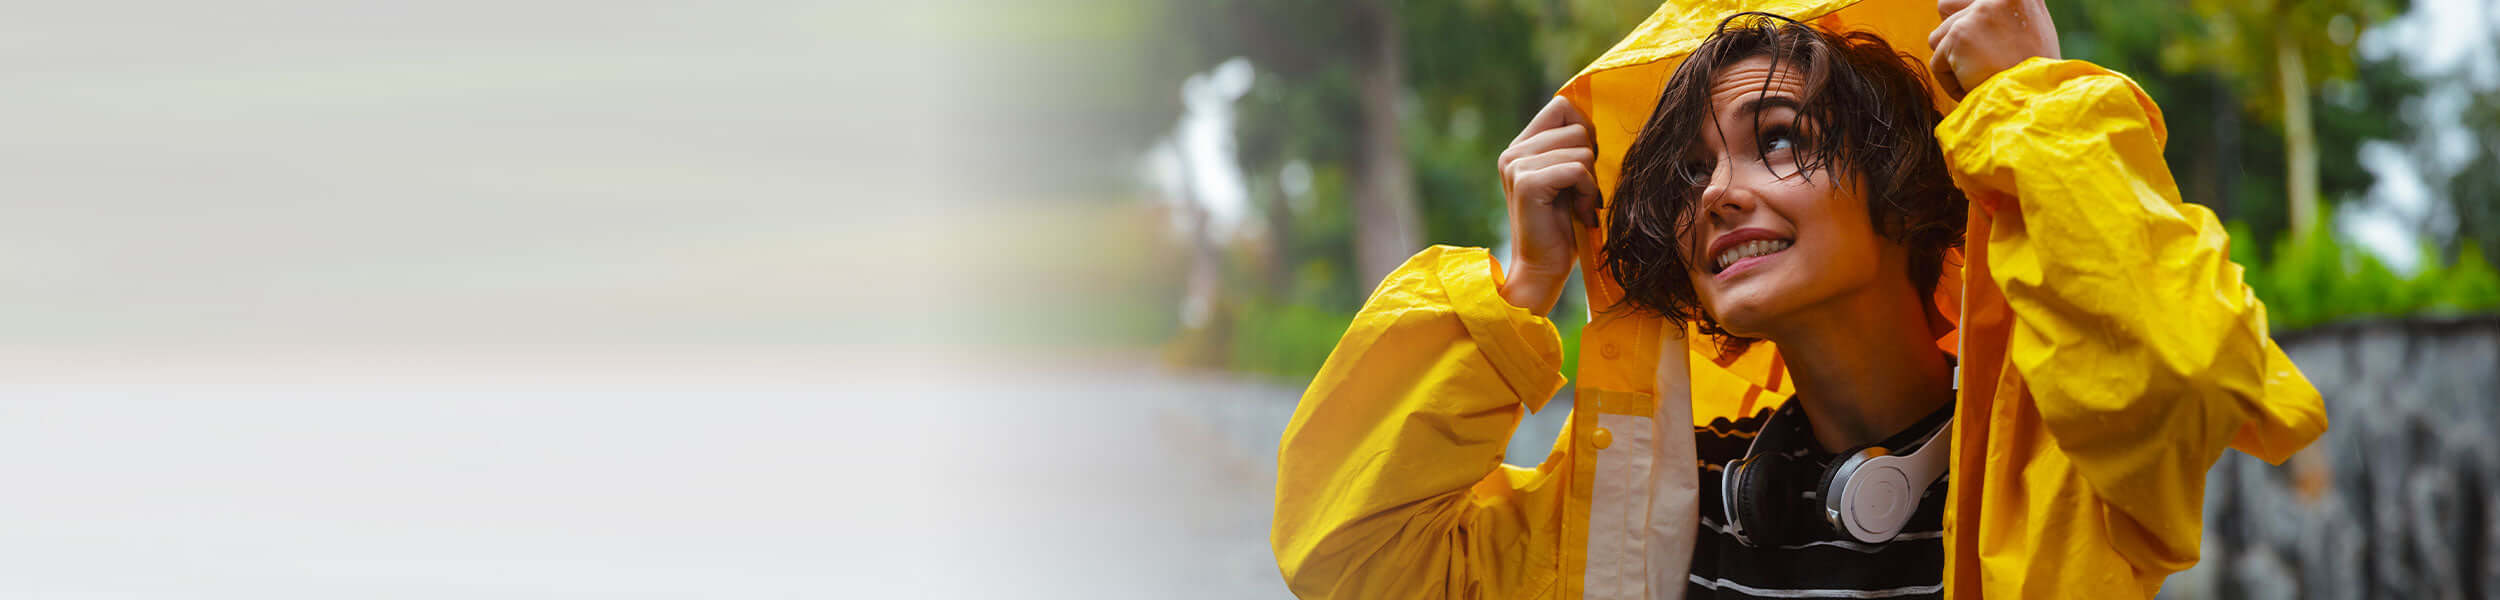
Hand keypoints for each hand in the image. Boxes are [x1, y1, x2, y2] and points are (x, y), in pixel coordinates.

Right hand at [1495, 95, 1600, 314]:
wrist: (1542, 269)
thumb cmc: (1562, 227)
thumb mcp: (1567, 180)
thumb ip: (1572, 149)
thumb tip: (1598, 120)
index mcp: (1521, 147)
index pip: (1562, 106)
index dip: (1584, 131)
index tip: (1584, 166)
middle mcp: (1513, 151)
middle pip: (1576, 126)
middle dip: (1590, 160)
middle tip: (1580, 192)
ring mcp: (1516, 165)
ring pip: (1580, 148)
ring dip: (1589, 180)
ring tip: (1578, 205)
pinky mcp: (1526, 182)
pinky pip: (1577, 169)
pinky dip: (1587, 192)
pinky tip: (1579, 212)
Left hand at [1927, 0, 2060, 99]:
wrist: (2040, 101)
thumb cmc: (2038, 77)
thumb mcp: (2031, 33)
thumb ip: (2004, 19)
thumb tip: (1966, 15)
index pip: (1967, 1)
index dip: (1967, 22)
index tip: (1978, 43)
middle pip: (1946, 10)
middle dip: (1955, 41)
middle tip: (1981, 63)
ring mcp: (1977, 13)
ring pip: (1939, 38)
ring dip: (1953, 63)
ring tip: (1982, 78)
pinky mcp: (1959, 35)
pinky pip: (1937, 63)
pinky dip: (1951, 83)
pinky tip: (1976, 88)